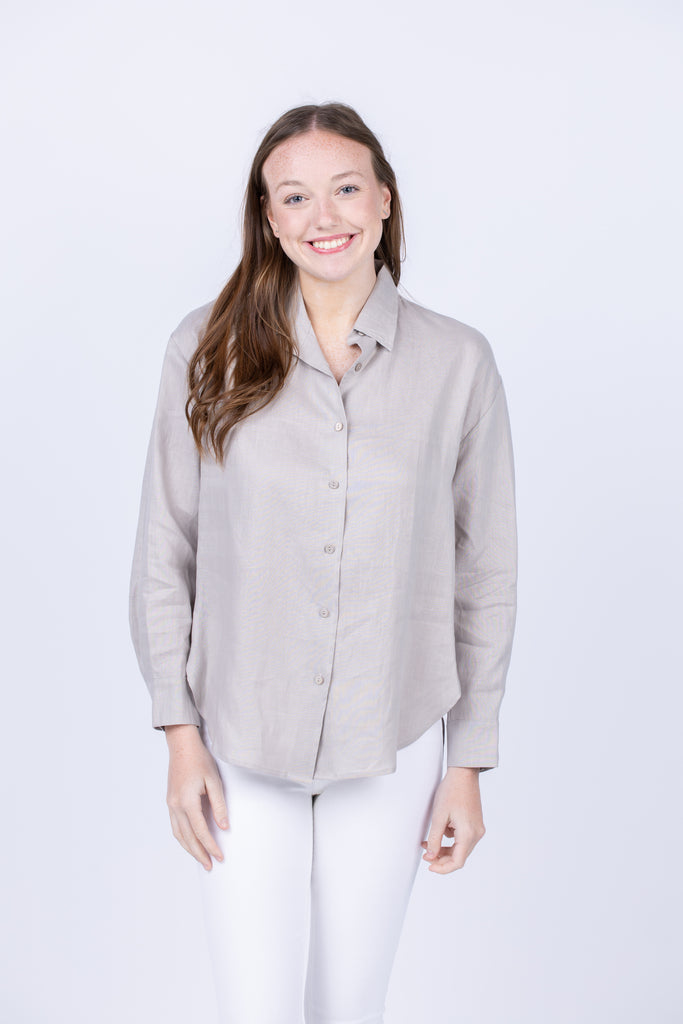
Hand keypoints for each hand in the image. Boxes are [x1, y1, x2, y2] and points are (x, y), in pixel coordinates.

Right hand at [164, 725, 229, 870]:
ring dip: (189, 849)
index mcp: (187, 801)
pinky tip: (190, 842)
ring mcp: (170, 804)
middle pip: (187, 837)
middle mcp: (176, 806)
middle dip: (199, 853)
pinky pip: (175, 826)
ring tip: (201, 859)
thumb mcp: (214, 781)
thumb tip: (224, 827)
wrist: (182, 746)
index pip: (200, 831)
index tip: (220, 856)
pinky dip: (182, 838)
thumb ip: (219, 805)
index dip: (211, 846)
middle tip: (210, 866)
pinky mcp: (170, 801)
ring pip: (178, 834)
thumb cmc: (200, 760)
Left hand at [421, 767, 484, 873]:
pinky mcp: (475, 823)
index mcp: (468, 834)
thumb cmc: (451, 792)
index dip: (443, 868)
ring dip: (445, 849)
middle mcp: (477, 834)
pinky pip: (463, 838)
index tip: (429, 866)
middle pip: (459, 856)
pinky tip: (440, 830)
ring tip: (428, 843)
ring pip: (461, 848)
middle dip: (441, 858)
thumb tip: (431, 857)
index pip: (457, 862)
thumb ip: (435, 839)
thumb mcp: (439, 816)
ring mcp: (477, 828)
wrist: (463, 774)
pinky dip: (451, 839)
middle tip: (425, 855)